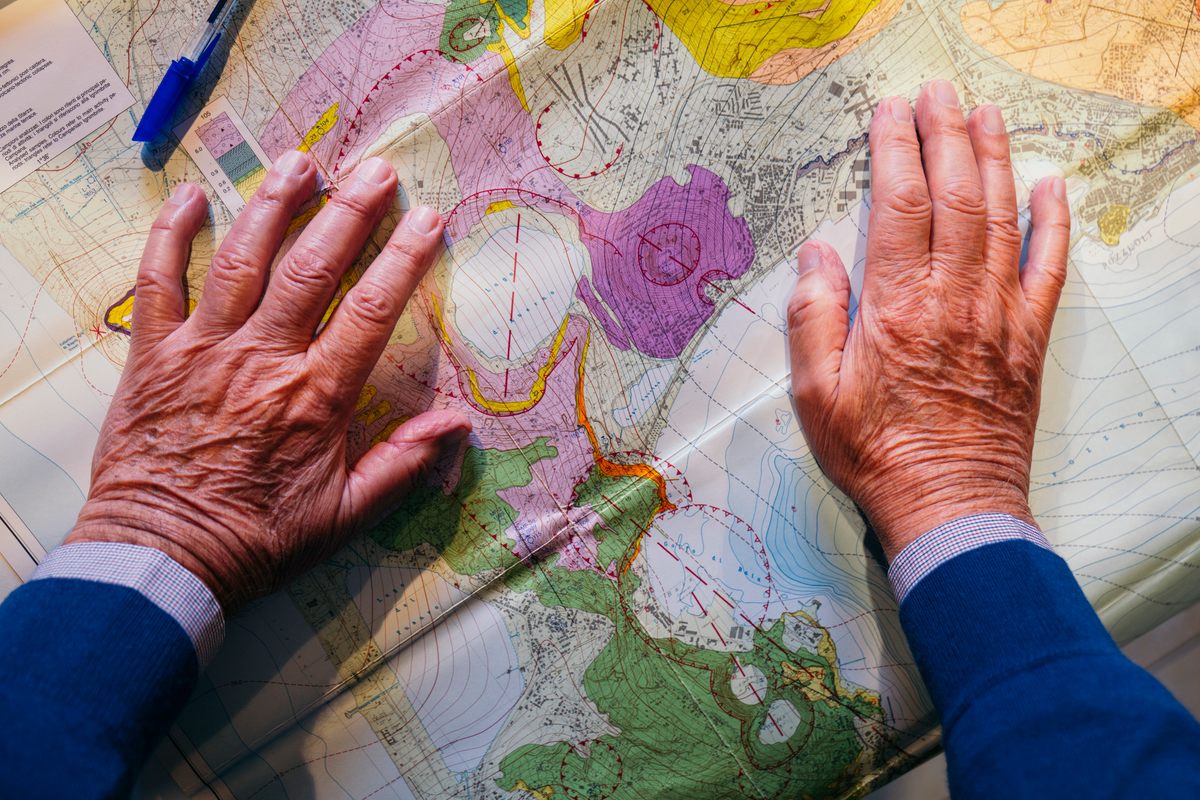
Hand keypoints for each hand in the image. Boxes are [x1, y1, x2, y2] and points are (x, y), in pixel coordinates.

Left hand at [68, 151, 469, 611]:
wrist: (165, 556)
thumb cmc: (260, 537)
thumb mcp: (346, 514)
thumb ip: (403, 464)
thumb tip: (459, 424)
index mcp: (316, 396)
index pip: (369, 311)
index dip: (402, 259)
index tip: (426, 218)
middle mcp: (263, 359)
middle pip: (310, 269)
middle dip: (347, 212)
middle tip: (374, 169)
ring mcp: (204, 349)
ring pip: (241, 261)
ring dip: (273, 207)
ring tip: (301, 162)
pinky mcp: (155, 354)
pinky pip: (159, 282)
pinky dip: (170, 235)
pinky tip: (190, 197)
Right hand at [787, 80, 1069, 559]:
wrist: (949, 506)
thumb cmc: (876, 453)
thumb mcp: (814, 395)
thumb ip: (813, 318)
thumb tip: (817, 254)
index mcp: (896, 308)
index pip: (900, 207)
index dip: (897, 151)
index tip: (890, 113)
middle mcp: (954, 299)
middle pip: (955, 197)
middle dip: (946, 135)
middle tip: (938, 92)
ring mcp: (998, 315)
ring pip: (1001, 219)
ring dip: (994, 160)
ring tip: (984, 115)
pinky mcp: (1028, 338)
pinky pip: (1048, 268)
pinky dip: (1052, 223)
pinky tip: (1050, 187)